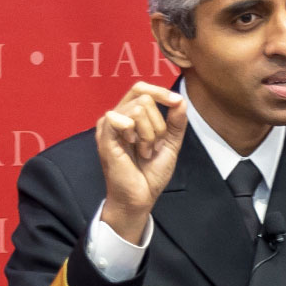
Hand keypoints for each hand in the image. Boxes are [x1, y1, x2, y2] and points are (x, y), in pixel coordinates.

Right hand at [94, 82, 187, 240]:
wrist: (141, 197)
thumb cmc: (150, 173)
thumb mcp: (170, 143)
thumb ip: (176, 121)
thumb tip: (180, 100)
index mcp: (129, 115)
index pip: (142, 89)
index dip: (161, 92)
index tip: (177, 103)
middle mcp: (117, 116)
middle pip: (143, 97)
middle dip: (158, 123)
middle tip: (154, 146)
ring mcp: (108, 125)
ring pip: (138, 108)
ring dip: (150, 134)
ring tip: (145, 151)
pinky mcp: (104, 135)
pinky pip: (122, 118)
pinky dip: (137, 135)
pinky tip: (133, 148)